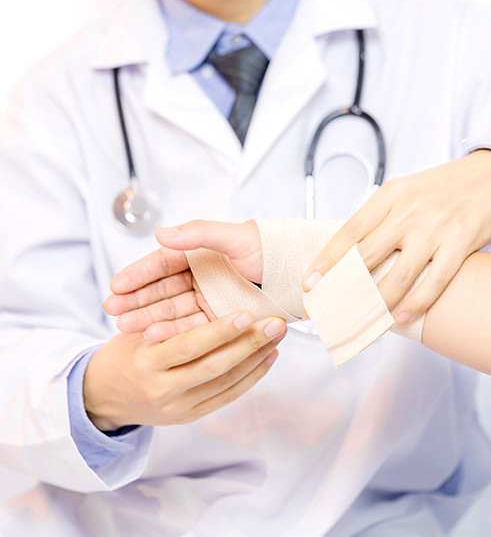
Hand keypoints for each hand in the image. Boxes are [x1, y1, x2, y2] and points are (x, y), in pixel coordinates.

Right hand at [84, 311, 284, 429]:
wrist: (103, 398)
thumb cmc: (123, 354)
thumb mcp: (134, 332)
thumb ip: (166, 319)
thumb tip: (205, 291)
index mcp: (146, 362)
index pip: (189, 346)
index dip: (220, 330)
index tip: (247, 312)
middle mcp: (163, 389)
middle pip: (215, 366)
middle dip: (249, 344)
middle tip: (276, 323)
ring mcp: (178, 407)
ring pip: (226, 383)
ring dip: (257, 359)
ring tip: (277, 336)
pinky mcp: (189, 417)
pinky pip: (226, 397)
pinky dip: (251, 378)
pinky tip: (268, 358)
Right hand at [104, 220, 262, 341]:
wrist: (301, 275)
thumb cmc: (271, 249)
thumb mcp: (235, 237)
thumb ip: (199, 234)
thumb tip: (162, 233)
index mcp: (201, 253)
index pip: (162, 263)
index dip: (139, 274)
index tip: (116, 285)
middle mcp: (201, 277)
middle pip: (162, 289)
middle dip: (136, 299)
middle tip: (111, 309)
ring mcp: (208, 299)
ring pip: (172, 310)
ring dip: (148, 317)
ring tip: (125, 326)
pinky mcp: (218, 319)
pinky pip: (190, 327)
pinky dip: (171, 332)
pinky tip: (152, 336)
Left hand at [302, 150, 490, 324]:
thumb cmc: (440, 189)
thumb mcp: (402, 192)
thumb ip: (378, 219)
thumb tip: (348, 254)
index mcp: (389, 196)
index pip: (349, 231)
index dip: (327, 260)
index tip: (310, 282)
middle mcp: (408, 212)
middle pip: (368, 255)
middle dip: (344, 287)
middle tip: (329, 309)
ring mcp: (435, 228)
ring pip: (399, 274)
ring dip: (379, 301)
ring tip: (364, 320)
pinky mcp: (460, 243)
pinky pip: (435, 280)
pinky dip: (416, 302)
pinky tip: (401, 316)